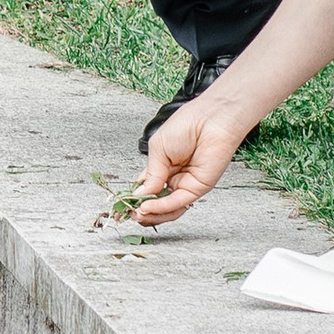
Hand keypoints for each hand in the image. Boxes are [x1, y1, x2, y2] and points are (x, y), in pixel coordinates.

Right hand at [132, 97, 250, 226]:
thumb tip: (139, 194)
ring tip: (138, 212)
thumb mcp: (158, 148)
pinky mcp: (197, 188)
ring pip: (167, 208)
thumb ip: (150, 175)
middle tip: (130, 213)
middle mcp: (173, 177)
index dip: (134, 198)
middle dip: (141, 210)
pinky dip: (161, 207)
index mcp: (161, 166)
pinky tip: (148, 206)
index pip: (146, 189)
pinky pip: (177, 202)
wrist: (210, 119)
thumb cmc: (187, 124)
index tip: (123, 205)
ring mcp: (185, 183)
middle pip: (156, 202)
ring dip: (151, 214)